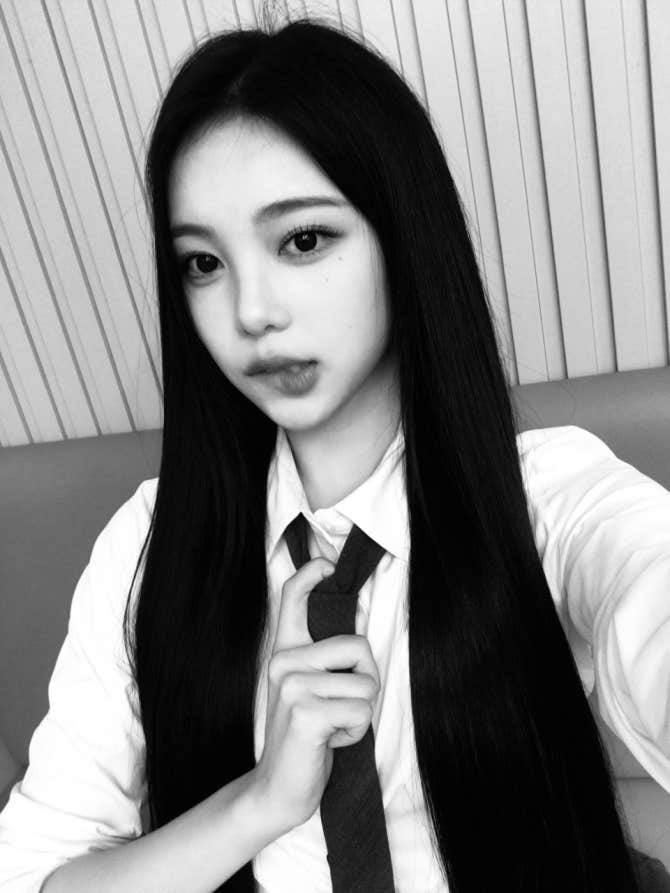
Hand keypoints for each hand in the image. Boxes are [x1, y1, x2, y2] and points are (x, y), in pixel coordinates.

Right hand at [250, 557, 379, 830]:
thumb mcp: (308, 690)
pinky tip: (329, 742)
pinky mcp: (305, 712)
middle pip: (359, 645)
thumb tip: (357, 636)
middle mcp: (284, 662)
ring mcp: (292, 685)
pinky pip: (361, 709)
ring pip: (366, 682)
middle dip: (366, 680)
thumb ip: (323, 661)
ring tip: (332, 727)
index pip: (292, 598)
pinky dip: (355, 732)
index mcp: (284, 652)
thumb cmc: (305, 738)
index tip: (326, 564)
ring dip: (360, 713)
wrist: (278, 789)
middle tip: (339, 708)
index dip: (311, 574)